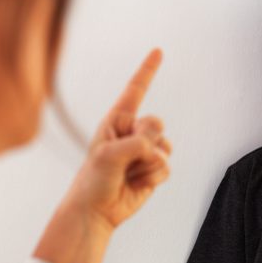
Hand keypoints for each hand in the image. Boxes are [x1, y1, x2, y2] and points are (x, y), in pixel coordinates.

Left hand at [33, 49, 170, 262]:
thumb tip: (158, 147)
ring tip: (129, 174)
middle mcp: (133, 132)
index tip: (159, 51)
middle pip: (157, 123)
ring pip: (166, 146)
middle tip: (127, 157)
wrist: (96, 212)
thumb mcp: (108, 155)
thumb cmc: (94, 180)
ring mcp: (145, 150)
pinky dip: (155, 177)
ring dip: (149, 163)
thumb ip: (136, 144)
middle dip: (146, 141)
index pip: (135, 90)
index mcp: (117, 120)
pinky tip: (138, 183)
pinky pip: (168, 166)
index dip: (148, 70)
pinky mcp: (155, 169)